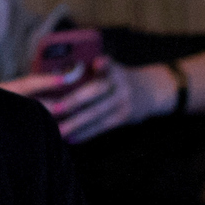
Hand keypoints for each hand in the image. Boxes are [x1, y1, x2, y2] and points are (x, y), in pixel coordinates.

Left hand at [1, 58, 157, 143]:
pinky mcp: (124, 116)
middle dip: (73, 101)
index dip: (99, 65)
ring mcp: (123, 101)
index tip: (84, 69)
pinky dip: (86, 133)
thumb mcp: (113, 67)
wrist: (152, 91)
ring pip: (97, 113)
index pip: (106, 64)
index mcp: (114, 68)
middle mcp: (120, 83)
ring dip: (75, 124)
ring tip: (57, 130)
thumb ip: (94, 69)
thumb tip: (59, 74)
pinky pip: (102, 127)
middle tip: (53, 109)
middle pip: (96, 91)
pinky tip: (71, 139)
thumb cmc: (120, 78)